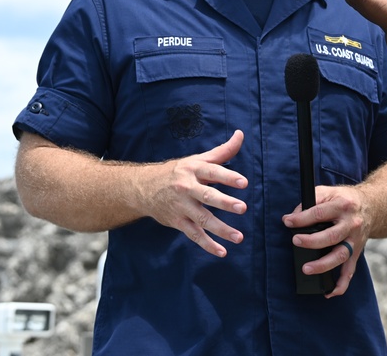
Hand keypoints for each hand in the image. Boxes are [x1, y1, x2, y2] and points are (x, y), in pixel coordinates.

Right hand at [143, 129, 247, 257]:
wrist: (143, 188)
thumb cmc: (177, 172)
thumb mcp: (197, 159)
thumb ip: (222, 151)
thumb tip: (241, 134)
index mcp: (193, 170)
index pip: (213, 172)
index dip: (228, 177)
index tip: (244, 182)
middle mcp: (186, 188)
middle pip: (207, 196)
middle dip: (225, 203)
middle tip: (243, 208)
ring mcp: (181, 207)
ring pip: (202, 219)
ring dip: (221, 229)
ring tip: (239, 237)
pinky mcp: (177, 222)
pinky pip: (194, 235)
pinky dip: (207, 244)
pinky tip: (222, 251)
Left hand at [282, 184, 372, 297]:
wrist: (373, 206)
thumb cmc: (344, 200)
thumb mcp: (329, 192)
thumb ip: (311, 201)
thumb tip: (293, 217)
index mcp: (342, 206)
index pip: (320, 213)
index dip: (302, 218)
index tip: (288, 222)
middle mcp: (351, 224)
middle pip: (331, 236)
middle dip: (312, 241)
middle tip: (295, 241)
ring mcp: (355, 240)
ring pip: (340, 256)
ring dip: (323, 265)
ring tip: (306, 269)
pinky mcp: (357, 252)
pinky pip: (350, 271)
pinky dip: (341, 284)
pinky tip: (329, 292)